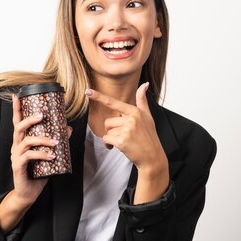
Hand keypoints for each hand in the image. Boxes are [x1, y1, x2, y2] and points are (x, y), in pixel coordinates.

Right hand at [9, 94, 57, 207]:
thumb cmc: (37, 172)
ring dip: (42, 139)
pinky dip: (41, 154)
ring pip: (26, 141)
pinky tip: (52, 155)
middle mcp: (16, 146)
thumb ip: (56, 141)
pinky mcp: (18, 166)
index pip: (17, 122)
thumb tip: (68, 127)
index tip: (17, 95)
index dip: (16, 109)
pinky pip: (29, 156)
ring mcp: (16, 156)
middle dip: (30, 119)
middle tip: (42, 116)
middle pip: (19, 127)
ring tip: (55, 141)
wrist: (28, 193)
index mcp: (21, 141)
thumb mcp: (47, 155)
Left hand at [86, 83, 168, 203]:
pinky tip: (119, 146)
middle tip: (125, 136)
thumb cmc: (149, 136)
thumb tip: (144, 84)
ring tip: (124, 141)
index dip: (99, 97)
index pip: (113, 103)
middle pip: (108, 122)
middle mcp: (131, 119)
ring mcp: (127, 130)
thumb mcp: (148, 116)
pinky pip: (106, 139)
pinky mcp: (122, 141)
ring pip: (107, 131)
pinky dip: (109, 144)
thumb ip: (142, 100)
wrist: (152, 156)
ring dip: (112, 138)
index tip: (87, 91)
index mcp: (135, 111)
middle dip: (112, 130)